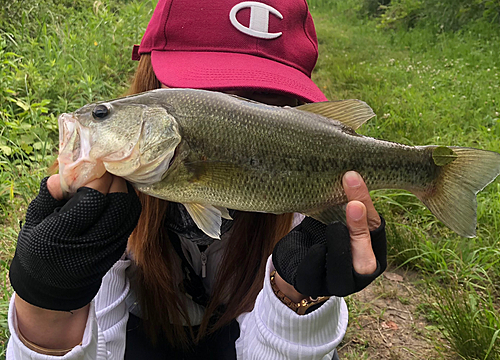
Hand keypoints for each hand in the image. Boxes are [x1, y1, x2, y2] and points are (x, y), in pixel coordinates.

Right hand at [9, 173, 141, 310]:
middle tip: (106, 172)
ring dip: (124, 191)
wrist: (53, 287)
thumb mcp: (34, 222)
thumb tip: (62, 175)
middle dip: (114, 181)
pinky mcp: (118, 250)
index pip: (91, 199)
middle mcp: (89, 244)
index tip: (93, 167)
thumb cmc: (40, 248)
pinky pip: (131, 220)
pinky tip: (116, 197)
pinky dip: (126, 203)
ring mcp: (107, 249)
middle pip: (117, 203)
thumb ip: (48, 198)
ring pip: (129, 210)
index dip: (97, 179)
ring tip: (110, 182)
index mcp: (60, 236)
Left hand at [272, 171, 386, 297]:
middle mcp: (359, 275)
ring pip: (343, 273)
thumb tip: (350, 173)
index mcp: (374, 253)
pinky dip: (315, 260)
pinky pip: (315, 277)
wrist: (297, 256)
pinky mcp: (313, 288)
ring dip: (340, 247)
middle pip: (366, 260)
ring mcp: (337, 285)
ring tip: (334, 226)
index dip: (368, 210)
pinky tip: (313, 246)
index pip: (376, 232)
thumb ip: (347, 204)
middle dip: (361, 232)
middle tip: (354, 205)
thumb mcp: (337, 216)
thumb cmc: (323, 231)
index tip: (355, 182)